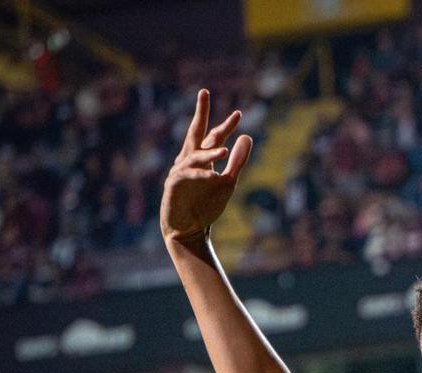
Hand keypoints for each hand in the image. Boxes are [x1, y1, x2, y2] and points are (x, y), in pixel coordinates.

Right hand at [160, 89, 252, 242]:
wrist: (189, 229)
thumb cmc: (206, 205)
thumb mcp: (228, 182)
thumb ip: (238, 161)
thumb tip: (247, 136)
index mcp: (202, 158)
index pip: (213, 137)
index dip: (225, 125)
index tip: (239, 113)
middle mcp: (189, 159)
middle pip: (195, 132)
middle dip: (200, 113)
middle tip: (204, 92)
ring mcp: (179, 170)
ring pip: (194, 155)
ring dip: (210, 152)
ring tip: (226, 150)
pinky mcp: (174, 185)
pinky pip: (187, 175)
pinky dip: (201, 174)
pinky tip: (214, 175)